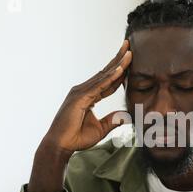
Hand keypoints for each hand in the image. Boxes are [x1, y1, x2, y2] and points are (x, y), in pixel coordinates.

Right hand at [28, 40, 131, 191]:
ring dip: (117, 64)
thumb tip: (126, 116)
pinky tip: (120, 69)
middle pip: (105, 72)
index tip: (131, 61)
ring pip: (103, 76)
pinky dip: (110, 78)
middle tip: (129, 45)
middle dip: (118, 59)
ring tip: (129, 52)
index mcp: (88, 96)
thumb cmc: (76, 138)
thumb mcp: (101, 129)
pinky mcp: (79, 98)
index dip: (120, 71)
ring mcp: (80, 92)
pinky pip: (98, 86)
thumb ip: (113, 120)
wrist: (61, 146)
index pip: (108, 81)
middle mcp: (83, 90)